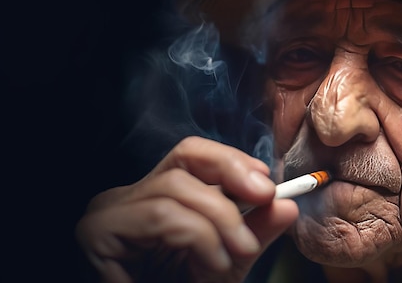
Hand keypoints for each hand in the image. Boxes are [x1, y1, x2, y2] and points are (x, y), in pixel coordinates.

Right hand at [75, 136, 298, 282]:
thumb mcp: (226, 262)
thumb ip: (253, 234)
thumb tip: (287, 206)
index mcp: (157, 198)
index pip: (194, 156)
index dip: (233, 161)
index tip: (267, 183)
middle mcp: (130, 197)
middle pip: (184, 155)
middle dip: (231, 172)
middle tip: (266, 197)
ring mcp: (109, 211)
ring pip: (176, 187)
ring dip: (220, 219)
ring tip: (236, 253)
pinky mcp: (98, 231)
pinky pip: (161, 215)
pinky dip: (198, 236)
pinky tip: (213, 263)